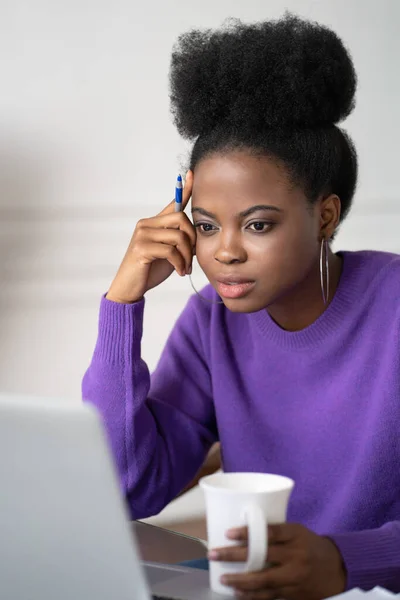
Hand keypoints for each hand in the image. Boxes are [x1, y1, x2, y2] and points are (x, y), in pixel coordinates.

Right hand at [106, 171, 193, 302]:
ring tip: (185, 268)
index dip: (184, 188)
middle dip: (192, 239)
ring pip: (178, 236)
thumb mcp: (169, 253)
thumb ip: (180, 241)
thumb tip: (199, 237)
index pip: (173, 202)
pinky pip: (170, 251)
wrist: (129, 288)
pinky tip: (180, 272)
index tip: (191, 173)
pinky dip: (180, 263)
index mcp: (154, 223)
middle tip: (192, 257)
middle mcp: (146, 224)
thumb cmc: (150, 270)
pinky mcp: (141, 248)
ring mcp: (142, 235)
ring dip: (187, 255)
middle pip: (181, 218)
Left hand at [208, 523, 345, 599]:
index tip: (229, 533)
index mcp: (296, 536)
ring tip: (224, 578)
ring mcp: (295, 578)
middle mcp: (295, 556)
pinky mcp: (294, 594)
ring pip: (264, 581)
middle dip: (235, 556)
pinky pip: (270, 596)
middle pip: (262, 557)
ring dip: (241, 581)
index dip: (248, 533)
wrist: (338, 569)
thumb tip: (246, 532)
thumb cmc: (312, 545)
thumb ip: (277, 533)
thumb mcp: (298, 532)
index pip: (270, 532)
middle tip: (214, 554)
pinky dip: (253, 596)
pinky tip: (239, 594)